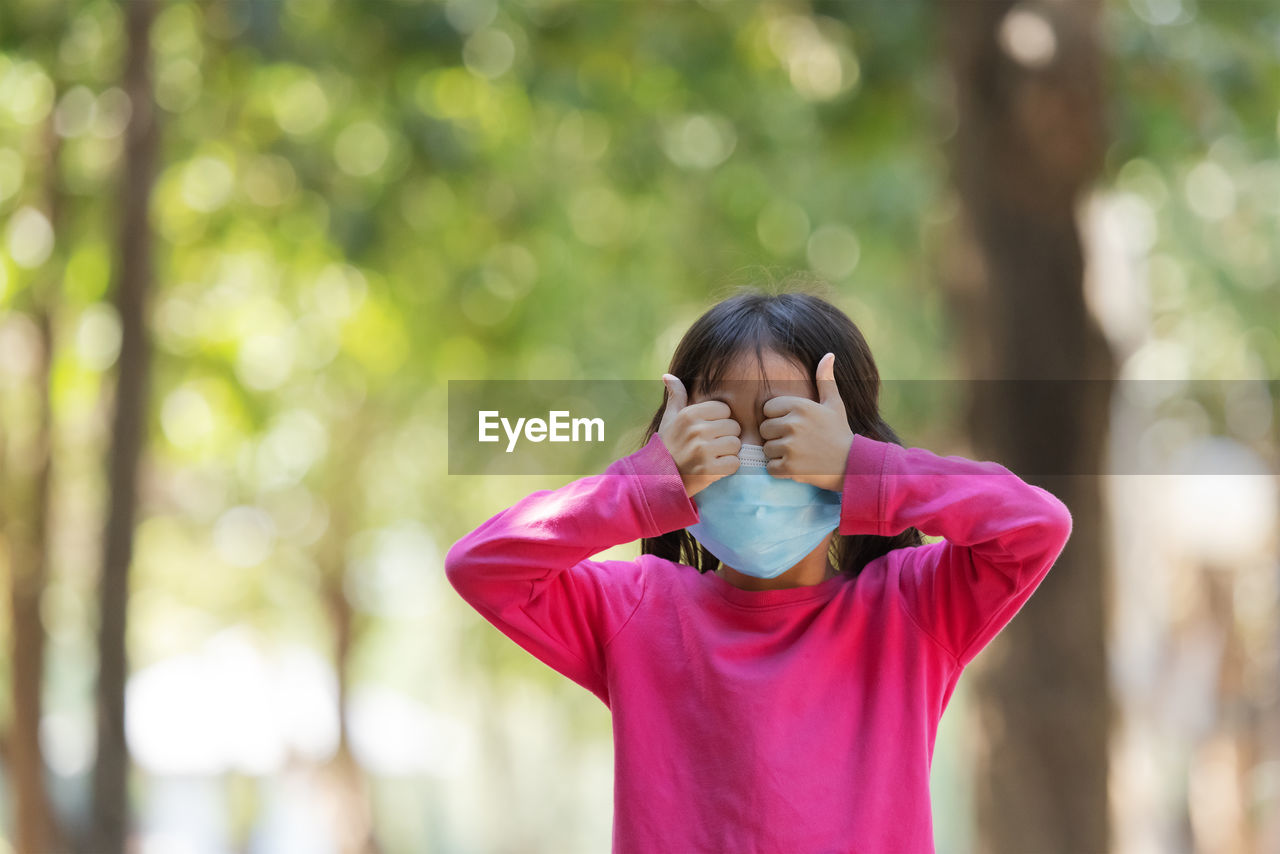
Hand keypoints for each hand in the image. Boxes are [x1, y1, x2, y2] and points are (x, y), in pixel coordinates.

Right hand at [658, 374, 741, 496]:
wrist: (658, 478)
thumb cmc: (668, 446)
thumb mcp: (669, 419)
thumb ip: (676, 396)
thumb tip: (668, 375)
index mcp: (689, 414)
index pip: (724, 409)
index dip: (719, 420)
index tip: (707, 430)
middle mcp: (697, 430)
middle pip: (734, 427)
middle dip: (725, 436)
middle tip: (710, 446)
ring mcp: (703, 451)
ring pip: (736, 444)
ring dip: (728, 452)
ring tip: (712, 456)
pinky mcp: (709, 470)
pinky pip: (734, 463)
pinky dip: (727, 468)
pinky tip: (714, 468)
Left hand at [759, 352, 853, 492]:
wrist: (853, 464)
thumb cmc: (840, 432)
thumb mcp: (834, 404)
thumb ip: (825, 380)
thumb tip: (828, 354)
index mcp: (800, 406)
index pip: (768, 409)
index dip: (778, 418)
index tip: (794, 425)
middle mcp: (793, 424)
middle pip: (764, 429)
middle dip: (776, 437)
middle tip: (796, 442)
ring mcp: (790, 446)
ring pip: (766, 449)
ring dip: (778, 454)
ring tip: (798, 454)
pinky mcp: (789, 467)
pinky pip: (770, 467)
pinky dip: (780, 470)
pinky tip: (796, 466)